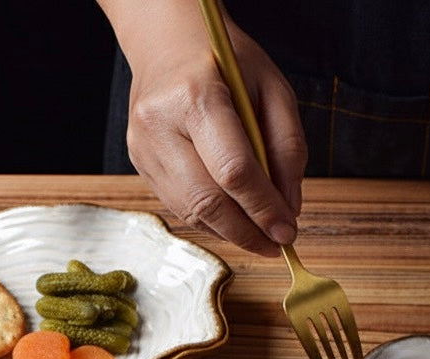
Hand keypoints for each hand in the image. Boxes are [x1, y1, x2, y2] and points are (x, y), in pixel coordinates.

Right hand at [111, 4, 306, 255]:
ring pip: (191, 213)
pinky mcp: (140, 165)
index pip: (233, 171)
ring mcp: (144, 149)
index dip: (263, 209)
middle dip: (247, 232)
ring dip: (231, 232)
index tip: (288, 231)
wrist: (168, 43)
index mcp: (195, 97)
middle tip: (277, 244)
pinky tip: (233, 216)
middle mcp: (160, 126)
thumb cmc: (225, 62)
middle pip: (207, 202)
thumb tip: (289, 208)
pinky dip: (212, 220)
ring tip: (260, 235)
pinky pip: (181, 207)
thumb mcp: (273, 88)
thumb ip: (288, 147)